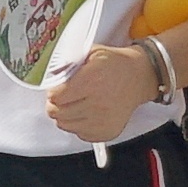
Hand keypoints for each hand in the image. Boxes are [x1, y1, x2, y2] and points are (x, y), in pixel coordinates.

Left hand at [38, 37, 167, 145]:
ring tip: (77, 103)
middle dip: (56, 104)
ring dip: (65, 115)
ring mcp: (103, 120)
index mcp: (92, 80)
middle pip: (57, 112)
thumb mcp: (91, 53)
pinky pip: (78, 133)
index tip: (58, 88)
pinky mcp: (106, 132)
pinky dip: (78, 124)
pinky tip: (87, 112)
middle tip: (65, 96)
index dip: (53, 91)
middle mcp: (98, 103)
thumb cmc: (114, 65)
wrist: (138, 78)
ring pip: (64, 125)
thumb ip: (68, 62)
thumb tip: (50, 74)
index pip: (56, 96)